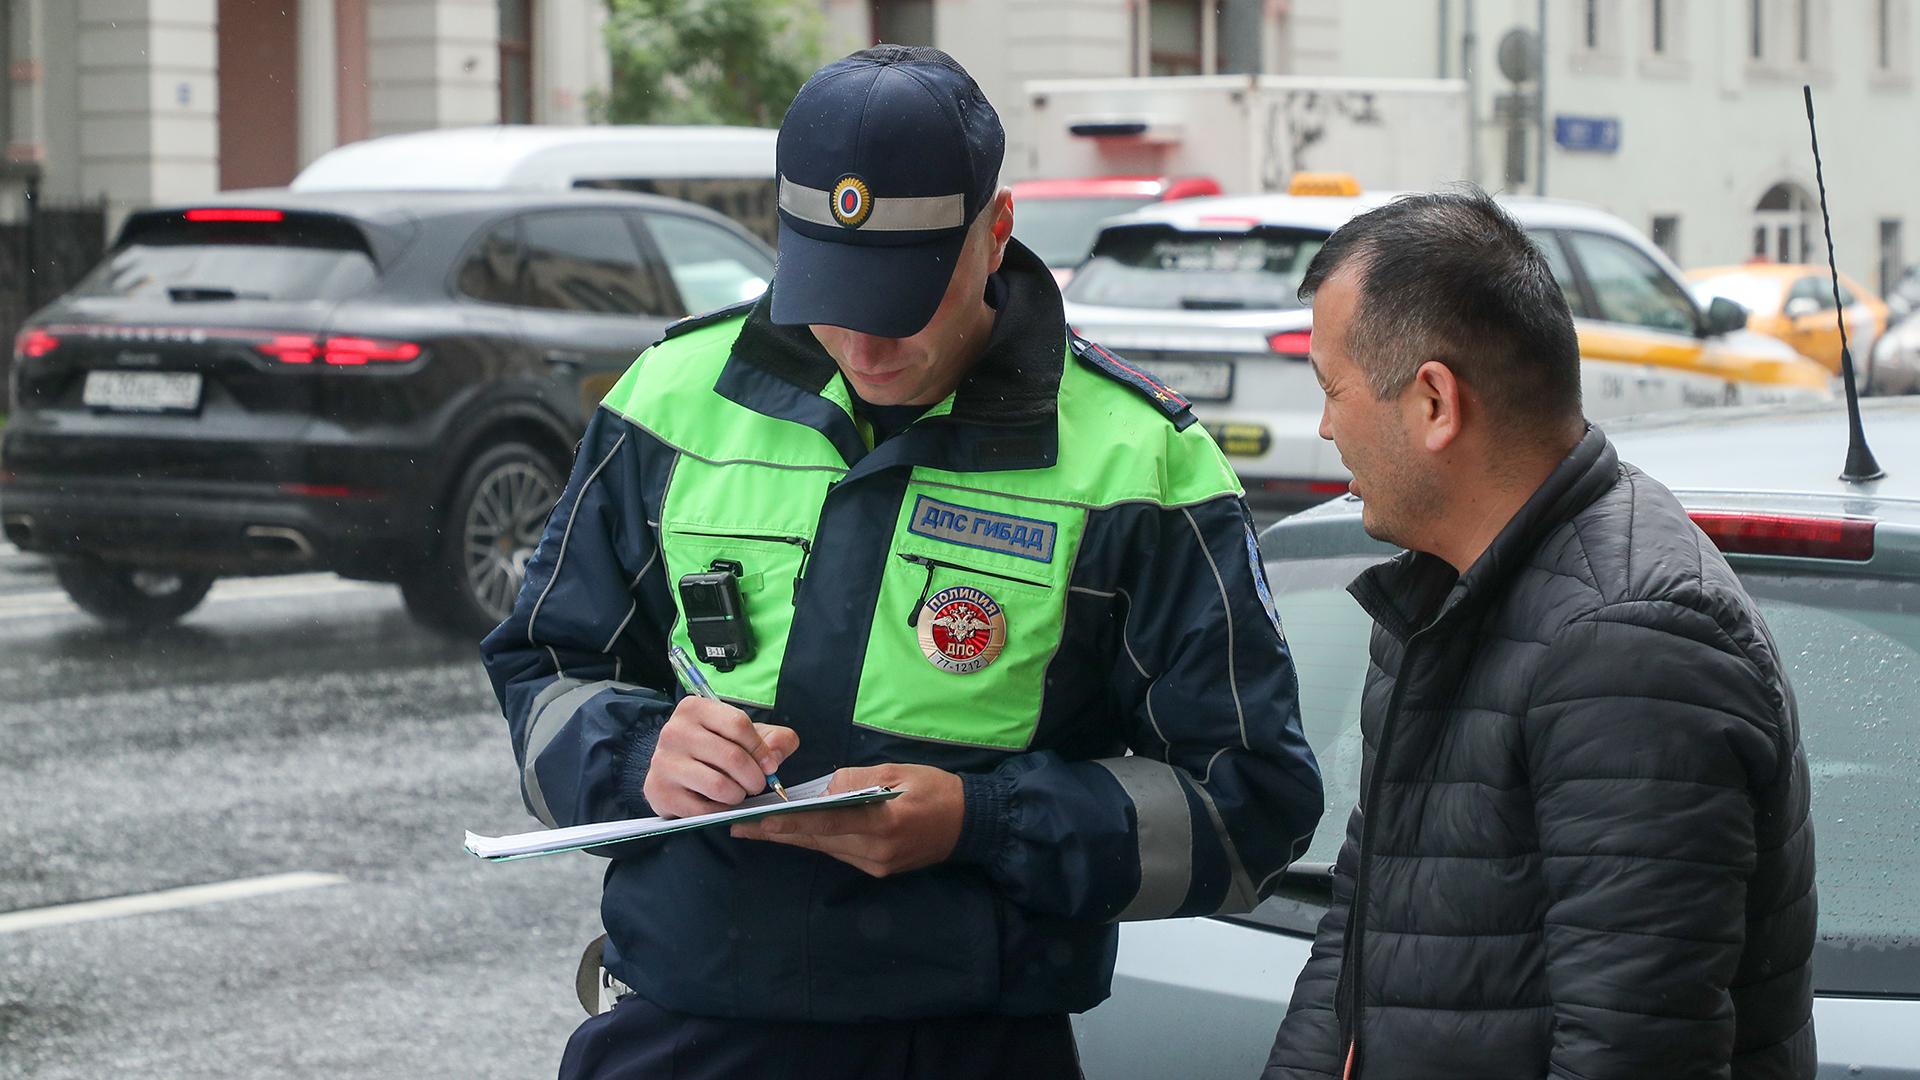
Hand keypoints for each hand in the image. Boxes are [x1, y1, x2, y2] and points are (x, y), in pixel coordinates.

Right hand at [642, 696, 797, 818]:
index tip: (770, 765)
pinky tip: (719, 803)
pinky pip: (704, 808)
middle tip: (757, 785)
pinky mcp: (659, 791)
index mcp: (694, 708)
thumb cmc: (715, 748)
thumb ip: (775, 739)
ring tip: (738, 793)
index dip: (761, 749)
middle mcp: (674, 731)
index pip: (738, 724)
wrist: (674, 771)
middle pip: (732, 756)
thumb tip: (774, 758)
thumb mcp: (746, 735)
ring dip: (738, 795)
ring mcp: (663, 762)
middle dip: (754, 777)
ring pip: (719, 785)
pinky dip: (720, 810)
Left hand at [730, 763, 963, 877]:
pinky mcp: (877, 870)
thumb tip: (821, 789)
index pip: (824, 824)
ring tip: (758, 827)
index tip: (755, 821)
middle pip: (817, 841)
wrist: (970, 823)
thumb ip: (855, 780)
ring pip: (824, 848)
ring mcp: (875, 866)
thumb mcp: (897, 772)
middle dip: (777, 832)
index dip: (787, 823)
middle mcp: (874, 852)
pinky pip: (839, 853)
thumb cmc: (936, 789)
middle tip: (739, 825)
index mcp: (881, 823)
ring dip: (793, 837)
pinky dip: (817, 840)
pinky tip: (796, 831)